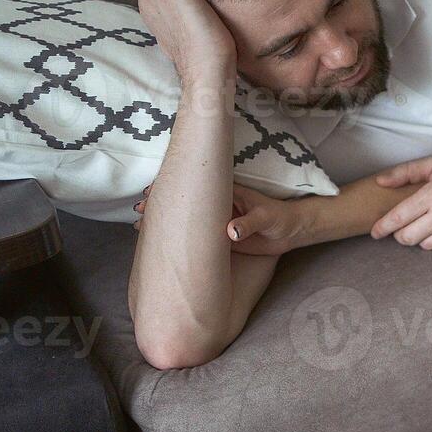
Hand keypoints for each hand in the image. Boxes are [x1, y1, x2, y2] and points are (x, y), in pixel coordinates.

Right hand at [134, 182, 304, 255]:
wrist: (292, 232)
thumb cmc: (280, 218)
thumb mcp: (266, 218)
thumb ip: (249, 224)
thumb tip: (230, 232)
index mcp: (227, 193)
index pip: (196, 186)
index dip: (173, 187)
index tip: (152, 191)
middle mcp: (217, 205)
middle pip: (184, 202)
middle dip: (160, 204)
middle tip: (139, 209)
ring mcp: (216, 222)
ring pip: (185, 220)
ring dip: (165, 223)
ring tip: (140, 226)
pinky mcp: (220, 239)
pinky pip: (196, 238)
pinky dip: (178, 239)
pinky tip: (161, 244)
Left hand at [370, 152, 431, 248]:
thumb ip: (405, 172)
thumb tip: (379, 182)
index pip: (399, 217)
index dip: (383, 227)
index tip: (375, 232)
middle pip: (409, 237)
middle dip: (401, 235)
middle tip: (402, 230)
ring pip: (427, 245)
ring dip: (422, 238)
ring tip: (428, 225)